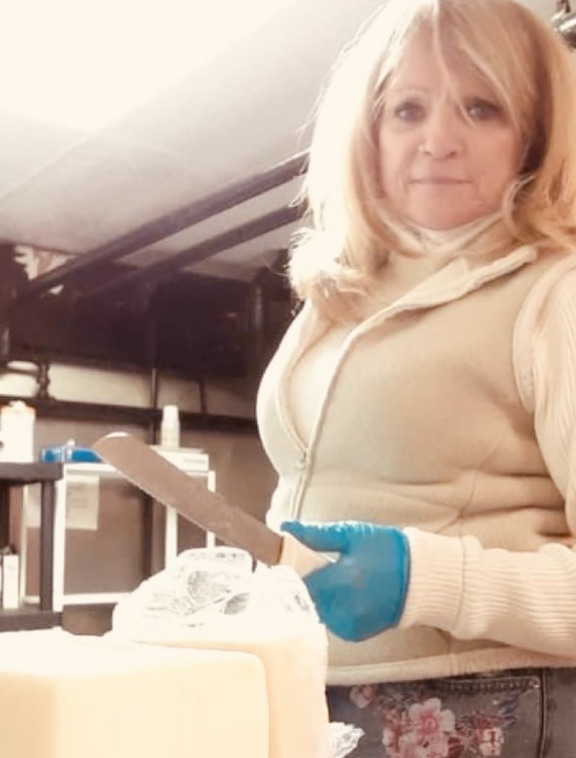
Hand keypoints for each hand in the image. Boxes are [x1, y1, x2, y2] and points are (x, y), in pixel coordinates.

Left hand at [281, 520, 409, 641]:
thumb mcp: (351, 535)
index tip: (292, 558)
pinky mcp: (354, 635)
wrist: (420, 579)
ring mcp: (349, 626)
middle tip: (318, 565)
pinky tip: (345, 593)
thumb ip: (315, 534)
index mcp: (342, 580)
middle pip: (305, 596)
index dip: (291, 569)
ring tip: (336, 578)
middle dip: (306, 581)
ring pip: (315, 609)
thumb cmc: (385, 550)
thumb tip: (284, 526)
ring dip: (318, 595)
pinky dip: (331, 607)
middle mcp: (344, 608)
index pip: (299, 580)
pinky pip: (330, 620)